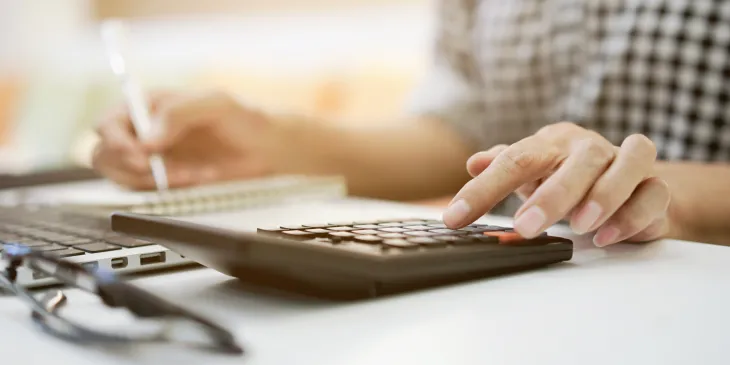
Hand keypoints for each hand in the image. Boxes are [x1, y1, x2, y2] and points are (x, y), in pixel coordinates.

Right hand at [92, 90, 281, 189]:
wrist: (266, 149)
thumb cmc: (244, 119)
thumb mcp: (217, 104)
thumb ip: (180, 113)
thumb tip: (148, 138)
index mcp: (149, 105)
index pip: (109, 122)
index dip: (116, 140)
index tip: (141, 154)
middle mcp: (144, 131)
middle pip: (103, 151)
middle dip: (125, 165)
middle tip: (157, 169)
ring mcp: (152, 157)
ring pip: (119, 175)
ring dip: (148, 180)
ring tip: (185, 173)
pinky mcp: (164, 180)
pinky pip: (146, 191)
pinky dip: (166, 190)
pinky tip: (193, 178)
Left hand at [443, 122, 671, 246]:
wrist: (627, 183)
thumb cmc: (568, 176)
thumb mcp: (532, 172)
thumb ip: (503, 166)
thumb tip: (473, 162)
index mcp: (552, 143)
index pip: (514, 160)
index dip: (482, 190)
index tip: (455, 218)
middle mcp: (590, 148)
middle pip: (575, 161)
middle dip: (551, 196)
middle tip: (525, 227)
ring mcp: (626, 163)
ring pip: (626, 164)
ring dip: (603, 195)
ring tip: (579, 226)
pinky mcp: (655, 187)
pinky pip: (653, 194)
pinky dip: (632, 214)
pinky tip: (608, 235)